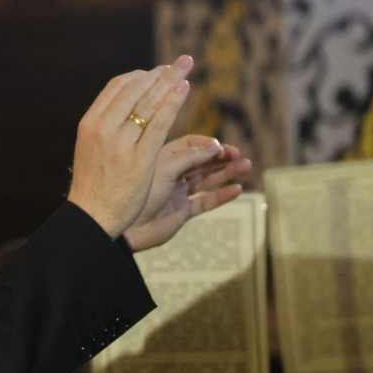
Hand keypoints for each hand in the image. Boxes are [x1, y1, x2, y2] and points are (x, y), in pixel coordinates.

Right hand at [67, 55, 193, 236]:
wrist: (92, 215)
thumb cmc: (93, 184)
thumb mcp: (90, 148)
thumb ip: (105, 127)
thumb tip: (122, 109)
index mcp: (89, 123)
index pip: (116, 87)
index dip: (139, 76)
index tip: (156, 73)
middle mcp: (103, 128)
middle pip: (134, 90)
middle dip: (160, 73)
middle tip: (181, 62)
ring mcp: (121, 143)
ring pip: (149, 103)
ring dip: (170, 81)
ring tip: (186, 66)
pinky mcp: (140, 158)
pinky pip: (160, 124)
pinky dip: (172, 103)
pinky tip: (184, 89)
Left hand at [123, 135, 251, 251]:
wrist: (125, 229)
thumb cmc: (137, 194)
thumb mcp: (163, 169)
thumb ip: (189, 158)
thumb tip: (215, 146)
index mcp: (162, 159)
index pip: (189, 145)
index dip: (206, 144)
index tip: (220, 147)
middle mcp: (171, 174)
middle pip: (201, 160)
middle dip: (220, 156)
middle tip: (238, 154)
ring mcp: (177, 193)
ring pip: (207, 179)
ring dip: (226, 172)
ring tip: (246, 165)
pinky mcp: (182, 212)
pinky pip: (206, 201)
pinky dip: (222, 196)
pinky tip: (237, 189)